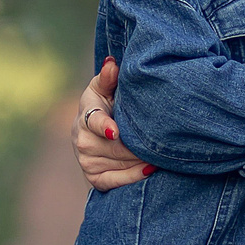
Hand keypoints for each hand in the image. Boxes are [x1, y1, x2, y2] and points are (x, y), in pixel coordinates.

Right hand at [73, 59, 154, 189]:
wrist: (91, 130)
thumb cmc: (104, 104)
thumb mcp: (104, 88)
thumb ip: (109, 77)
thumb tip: (111, 63)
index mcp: (86, 114)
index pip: (93, 121)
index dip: (103, 126)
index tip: (114, 131)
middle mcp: (82, 140)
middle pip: (116, 147)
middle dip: (139, 144)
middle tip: (162, 140)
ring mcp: (87, 161)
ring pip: (121, 163)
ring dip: (142, 159)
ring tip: (161, 152)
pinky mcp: (94, 178)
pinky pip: (117, 181)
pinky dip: (134, 176)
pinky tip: (150, 168)